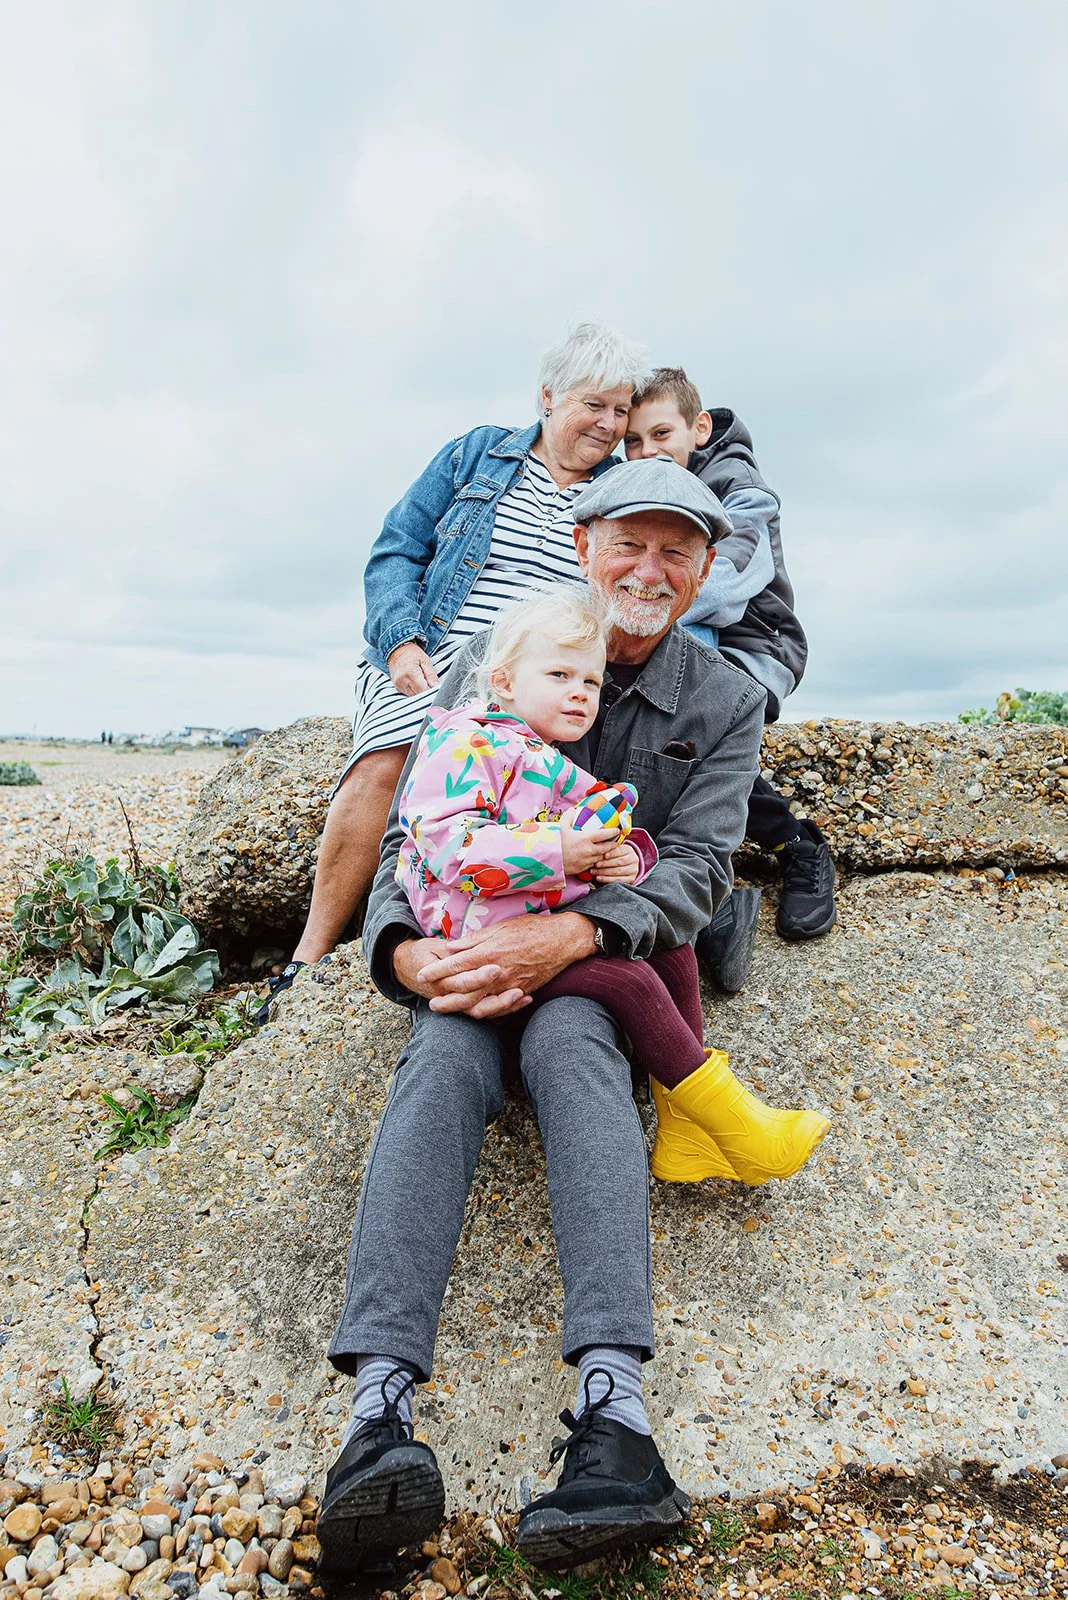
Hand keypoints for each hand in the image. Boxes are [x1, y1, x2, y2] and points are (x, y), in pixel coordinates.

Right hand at [388, 643, 439, 696]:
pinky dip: (414, 692)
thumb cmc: (413, 654)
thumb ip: (431, 676)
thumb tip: (437, 688)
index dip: (432, 692)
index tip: (437, 689)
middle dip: (426, 693)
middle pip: (418, 695)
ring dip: (420, 693)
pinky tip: (417, 684)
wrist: (397, 650)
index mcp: (410, 673)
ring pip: (413, 697)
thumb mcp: (425, 661)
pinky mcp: (397, 688)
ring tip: (424, 683)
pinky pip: (408, 694)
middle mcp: (402, 681)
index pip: (424, 690)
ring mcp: (398, 685)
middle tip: (432, 686)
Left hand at [396, 913, 595, 1018]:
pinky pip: (499, 1007)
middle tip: (431, 1003)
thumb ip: (475, 939)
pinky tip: (475, 1012)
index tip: (422, 975)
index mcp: (489, 952)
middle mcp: (497, 972)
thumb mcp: (500, 927)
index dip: (436, 971)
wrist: (563, 941)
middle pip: (464, 991)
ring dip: (461, 1009)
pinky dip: (486, 1012)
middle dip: (445, 998)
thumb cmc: (531, 928)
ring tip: (448, 1010)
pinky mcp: (520, 991)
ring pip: (480, 1004)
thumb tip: (451, 946)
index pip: (455, 965)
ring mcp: (509, 985)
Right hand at [559, 810, 616, 874]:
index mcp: (585, 838)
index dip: (612, 832)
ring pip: (600, 857)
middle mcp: (589, 850)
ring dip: (603, 854)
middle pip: (606, 848)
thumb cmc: (554, 842)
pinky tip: (593, 859)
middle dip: (612, 845)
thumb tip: (573, 810)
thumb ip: (567, 817)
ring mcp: (586, 861)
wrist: (546, 861)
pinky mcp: (582, 869)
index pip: (604, 835)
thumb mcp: (560, 827)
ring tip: (605, 851)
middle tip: (615, 842)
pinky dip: (595, 861)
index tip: (617, 831)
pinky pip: (592, 865)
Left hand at [592, 840, 640, 883]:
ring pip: (618, 871)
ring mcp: (633, 870)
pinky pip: (618, 880)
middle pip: (619, 862)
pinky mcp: (631, 879)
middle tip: (595, 865)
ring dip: (604, 872)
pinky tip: (599, 878)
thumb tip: (597, 849)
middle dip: (606, 863)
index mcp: (629, 850)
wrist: (626, 865)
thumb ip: (607, 849)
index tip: (604, 855)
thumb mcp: (613, 850)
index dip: (611, 853)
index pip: (620, 851)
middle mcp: (634, 859)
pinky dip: (607, 879)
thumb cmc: (615, 856)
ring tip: (594, 872)